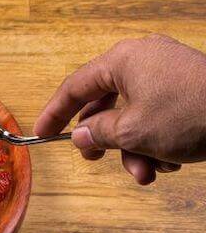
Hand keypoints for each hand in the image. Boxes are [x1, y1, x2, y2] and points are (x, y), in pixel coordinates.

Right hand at [34, 34, 205, 183]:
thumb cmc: (190, 115)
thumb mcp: (132, 131)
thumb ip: (97, 133)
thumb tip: (80, 135)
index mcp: (123, 60)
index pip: (75, 86)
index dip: (55, 113)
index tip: (42, 133)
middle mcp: (144, 60)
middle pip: (107, 103)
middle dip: (105, 140)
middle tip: (96, 161)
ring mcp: (169, 73)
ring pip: (135, 115)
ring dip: (135, 149)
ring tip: (147, 173)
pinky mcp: (189, 89)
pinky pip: (159, 115)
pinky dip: (158, 141)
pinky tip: (171, 162)